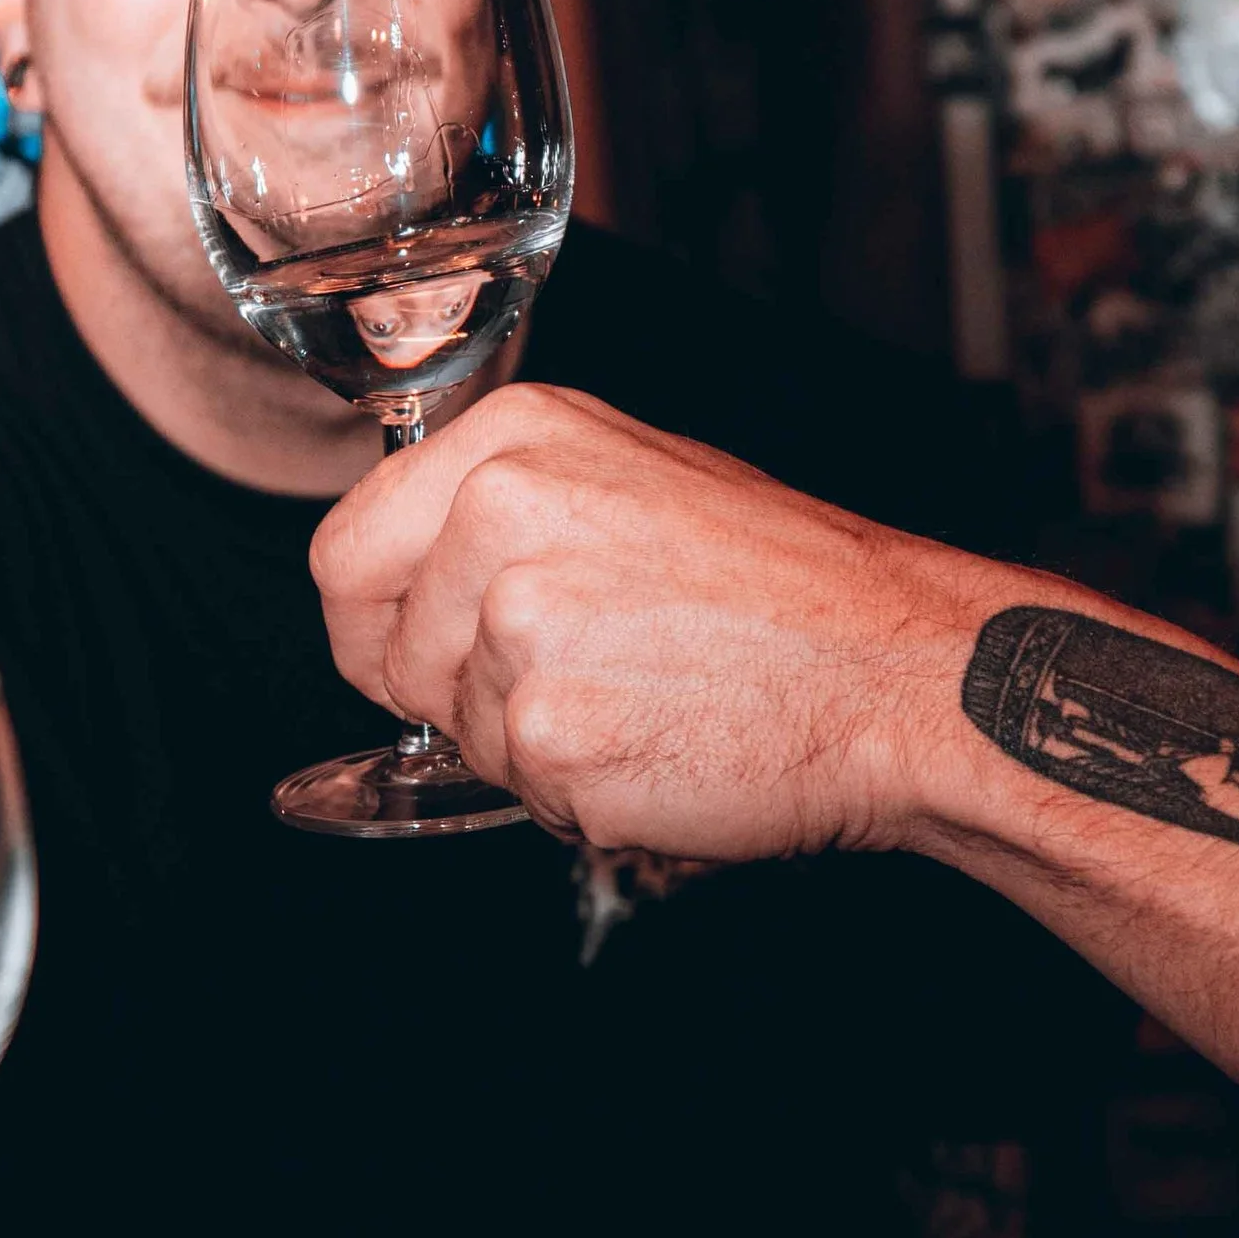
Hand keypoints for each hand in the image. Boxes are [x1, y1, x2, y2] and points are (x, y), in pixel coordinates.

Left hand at [310, 382, 974, 866]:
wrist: (896, 669)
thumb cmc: (784, 583)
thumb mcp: (630, 477)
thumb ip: (504, 508)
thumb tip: (407, 577)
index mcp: (511, 440)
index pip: (342, 555)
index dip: (374, 627)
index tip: (411, 654)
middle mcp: (499, 518)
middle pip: (390, 658)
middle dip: (460, 696)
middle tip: (584, 680)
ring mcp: (521, 630)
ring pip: (458, 734)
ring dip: (532, 747)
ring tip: (647, 698)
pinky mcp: (553, 737)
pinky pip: (520, 795)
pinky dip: (581, 797)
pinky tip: (665, 745)